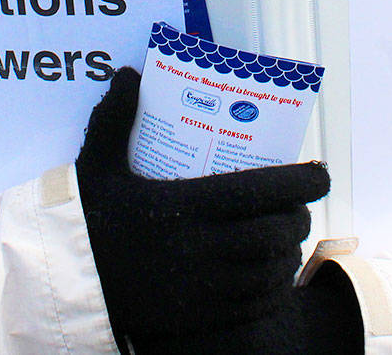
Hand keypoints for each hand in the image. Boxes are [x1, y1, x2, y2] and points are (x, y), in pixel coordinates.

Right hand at [76, 68, 329, 349]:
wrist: (73, 287)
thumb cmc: (90, 221)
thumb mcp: (95, 166)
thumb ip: (112, 119)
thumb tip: (128, 74)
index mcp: (183, 206)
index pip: (259, 191)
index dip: (300, 183)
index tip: (318, 173)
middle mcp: (202, 249)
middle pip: (275, 232)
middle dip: (298, 216)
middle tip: (298, 204)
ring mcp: (207, 289)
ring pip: (273, 270)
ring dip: (290, 251)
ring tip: (286, 234)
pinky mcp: (208, 317)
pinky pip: (259, 304)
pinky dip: (275, 287)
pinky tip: (270, 273)